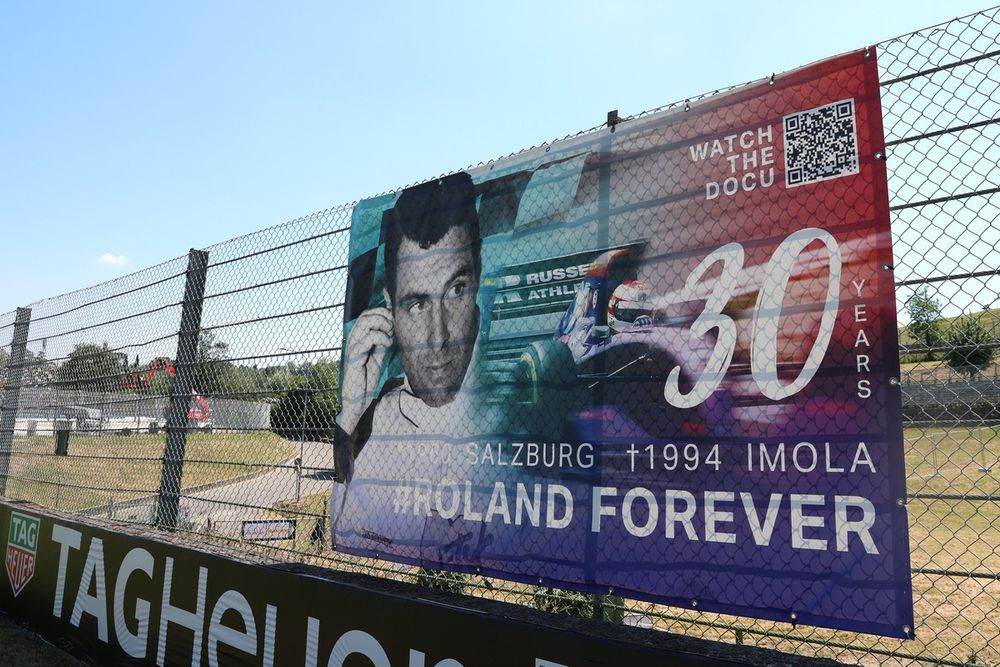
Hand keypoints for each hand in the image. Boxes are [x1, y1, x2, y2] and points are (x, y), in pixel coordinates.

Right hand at [336, 307, 392, 435]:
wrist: (357, 401)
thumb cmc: (366, 379)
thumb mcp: (377, 356)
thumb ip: (381, 342)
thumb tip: (392, 327)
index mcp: (357, 339)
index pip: (366, 314)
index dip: (381, 312)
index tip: (393, 321)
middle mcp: (353, 340)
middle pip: (365, 315)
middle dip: (382, 315)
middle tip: (393, 327)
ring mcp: (352, 348)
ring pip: (365, 323)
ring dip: (382, 325)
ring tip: (390, 336)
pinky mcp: (353, 358)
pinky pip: (366, 339)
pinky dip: (380, 337)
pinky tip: (387, 344)